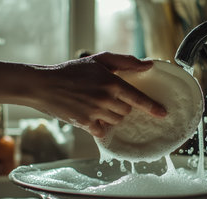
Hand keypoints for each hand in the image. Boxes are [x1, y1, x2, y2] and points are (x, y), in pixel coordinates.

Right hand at [30, 52, 166, 136]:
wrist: (44, 85)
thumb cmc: (71, 71)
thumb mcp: (98, 60)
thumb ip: (125, 62)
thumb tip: (147, 66)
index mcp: (112, 82)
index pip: (138, 98)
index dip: (152, 107)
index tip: (163, 113)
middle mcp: (106, 99)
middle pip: (127, 111)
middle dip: (123, 106)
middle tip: (108, 98)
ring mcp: (96, 113)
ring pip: (116, 121)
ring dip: (112, 115)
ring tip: (98, 105)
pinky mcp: (85, 124)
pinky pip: (103, 130)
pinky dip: (101, 126)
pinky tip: (92, 117)